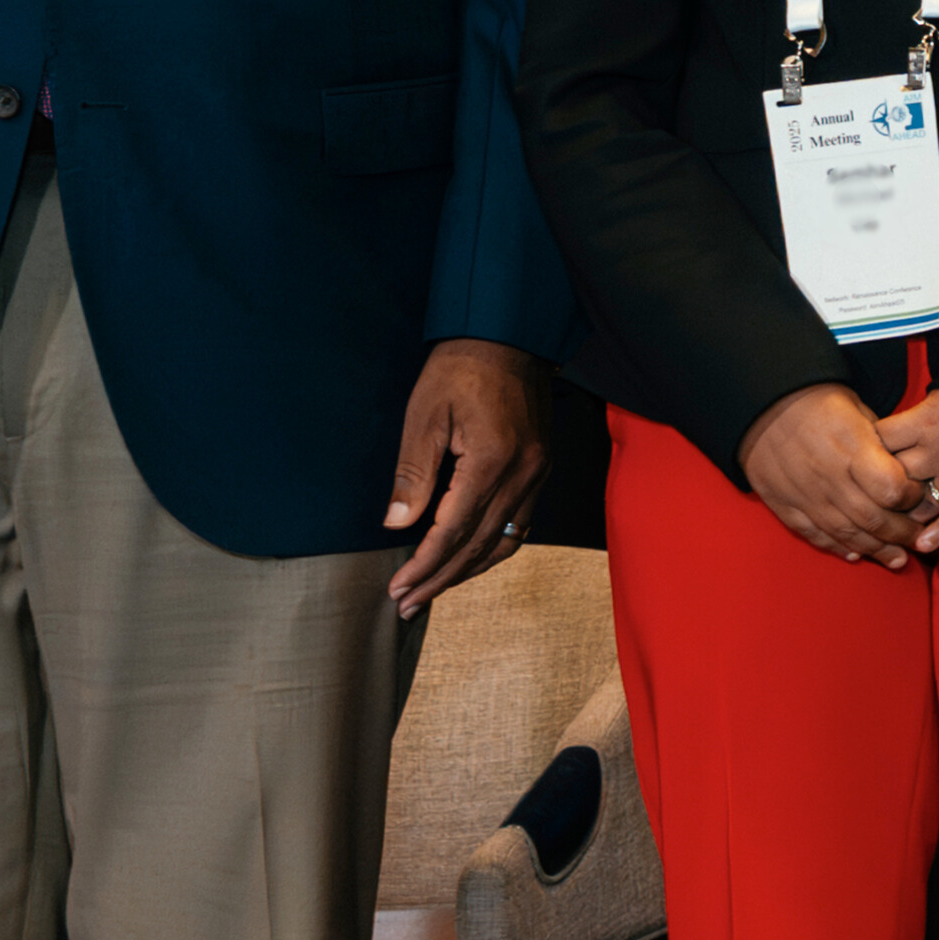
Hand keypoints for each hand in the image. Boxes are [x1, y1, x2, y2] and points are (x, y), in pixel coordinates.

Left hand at [383, 339, 551, 609]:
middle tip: (407, 604)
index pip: (453, 531)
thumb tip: (397, 525)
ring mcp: (538, 474)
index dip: (423, 564)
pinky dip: (493, 548)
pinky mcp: (541, 468)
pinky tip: (471, 559)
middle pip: (479, 546)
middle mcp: (523, 474)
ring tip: (435, 590)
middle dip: (441, 578)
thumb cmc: (460, 368)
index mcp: (492, 461)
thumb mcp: (424, 415)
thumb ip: (413, 474)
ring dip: (468, 571)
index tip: (397, 588)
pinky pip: (520, 525)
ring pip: (504, 542)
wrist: (510, 335)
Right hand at [744, 384, 938, 568]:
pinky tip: (855, 554)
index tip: (918, 497)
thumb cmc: (819, 403)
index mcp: (853, 450)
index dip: (911, 498)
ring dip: (876, 550)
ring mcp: (806, 495)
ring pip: (847, 534)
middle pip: (873, 519)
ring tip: (896, 559)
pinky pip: (814, 534)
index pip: (892, 489)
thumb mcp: (859, 412)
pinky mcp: (785, 505)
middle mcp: (831, 478)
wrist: (764, 403)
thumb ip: (882, 446)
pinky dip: (836, 547)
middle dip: (901, 535)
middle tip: (918, 540)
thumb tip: (906, 475)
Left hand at [878, 387, 938, 552]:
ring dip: (909, 511)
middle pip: (895, 478)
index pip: (879, 443)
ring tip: (898, 516)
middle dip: (885, 483)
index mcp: (924, 423)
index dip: (871, 448)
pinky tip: (923, 544)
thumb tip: (891, 434)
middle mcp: (937, 454)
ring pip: (922, 504)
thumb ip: (917, 415)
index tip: (868, 452)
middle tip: (878, 489)